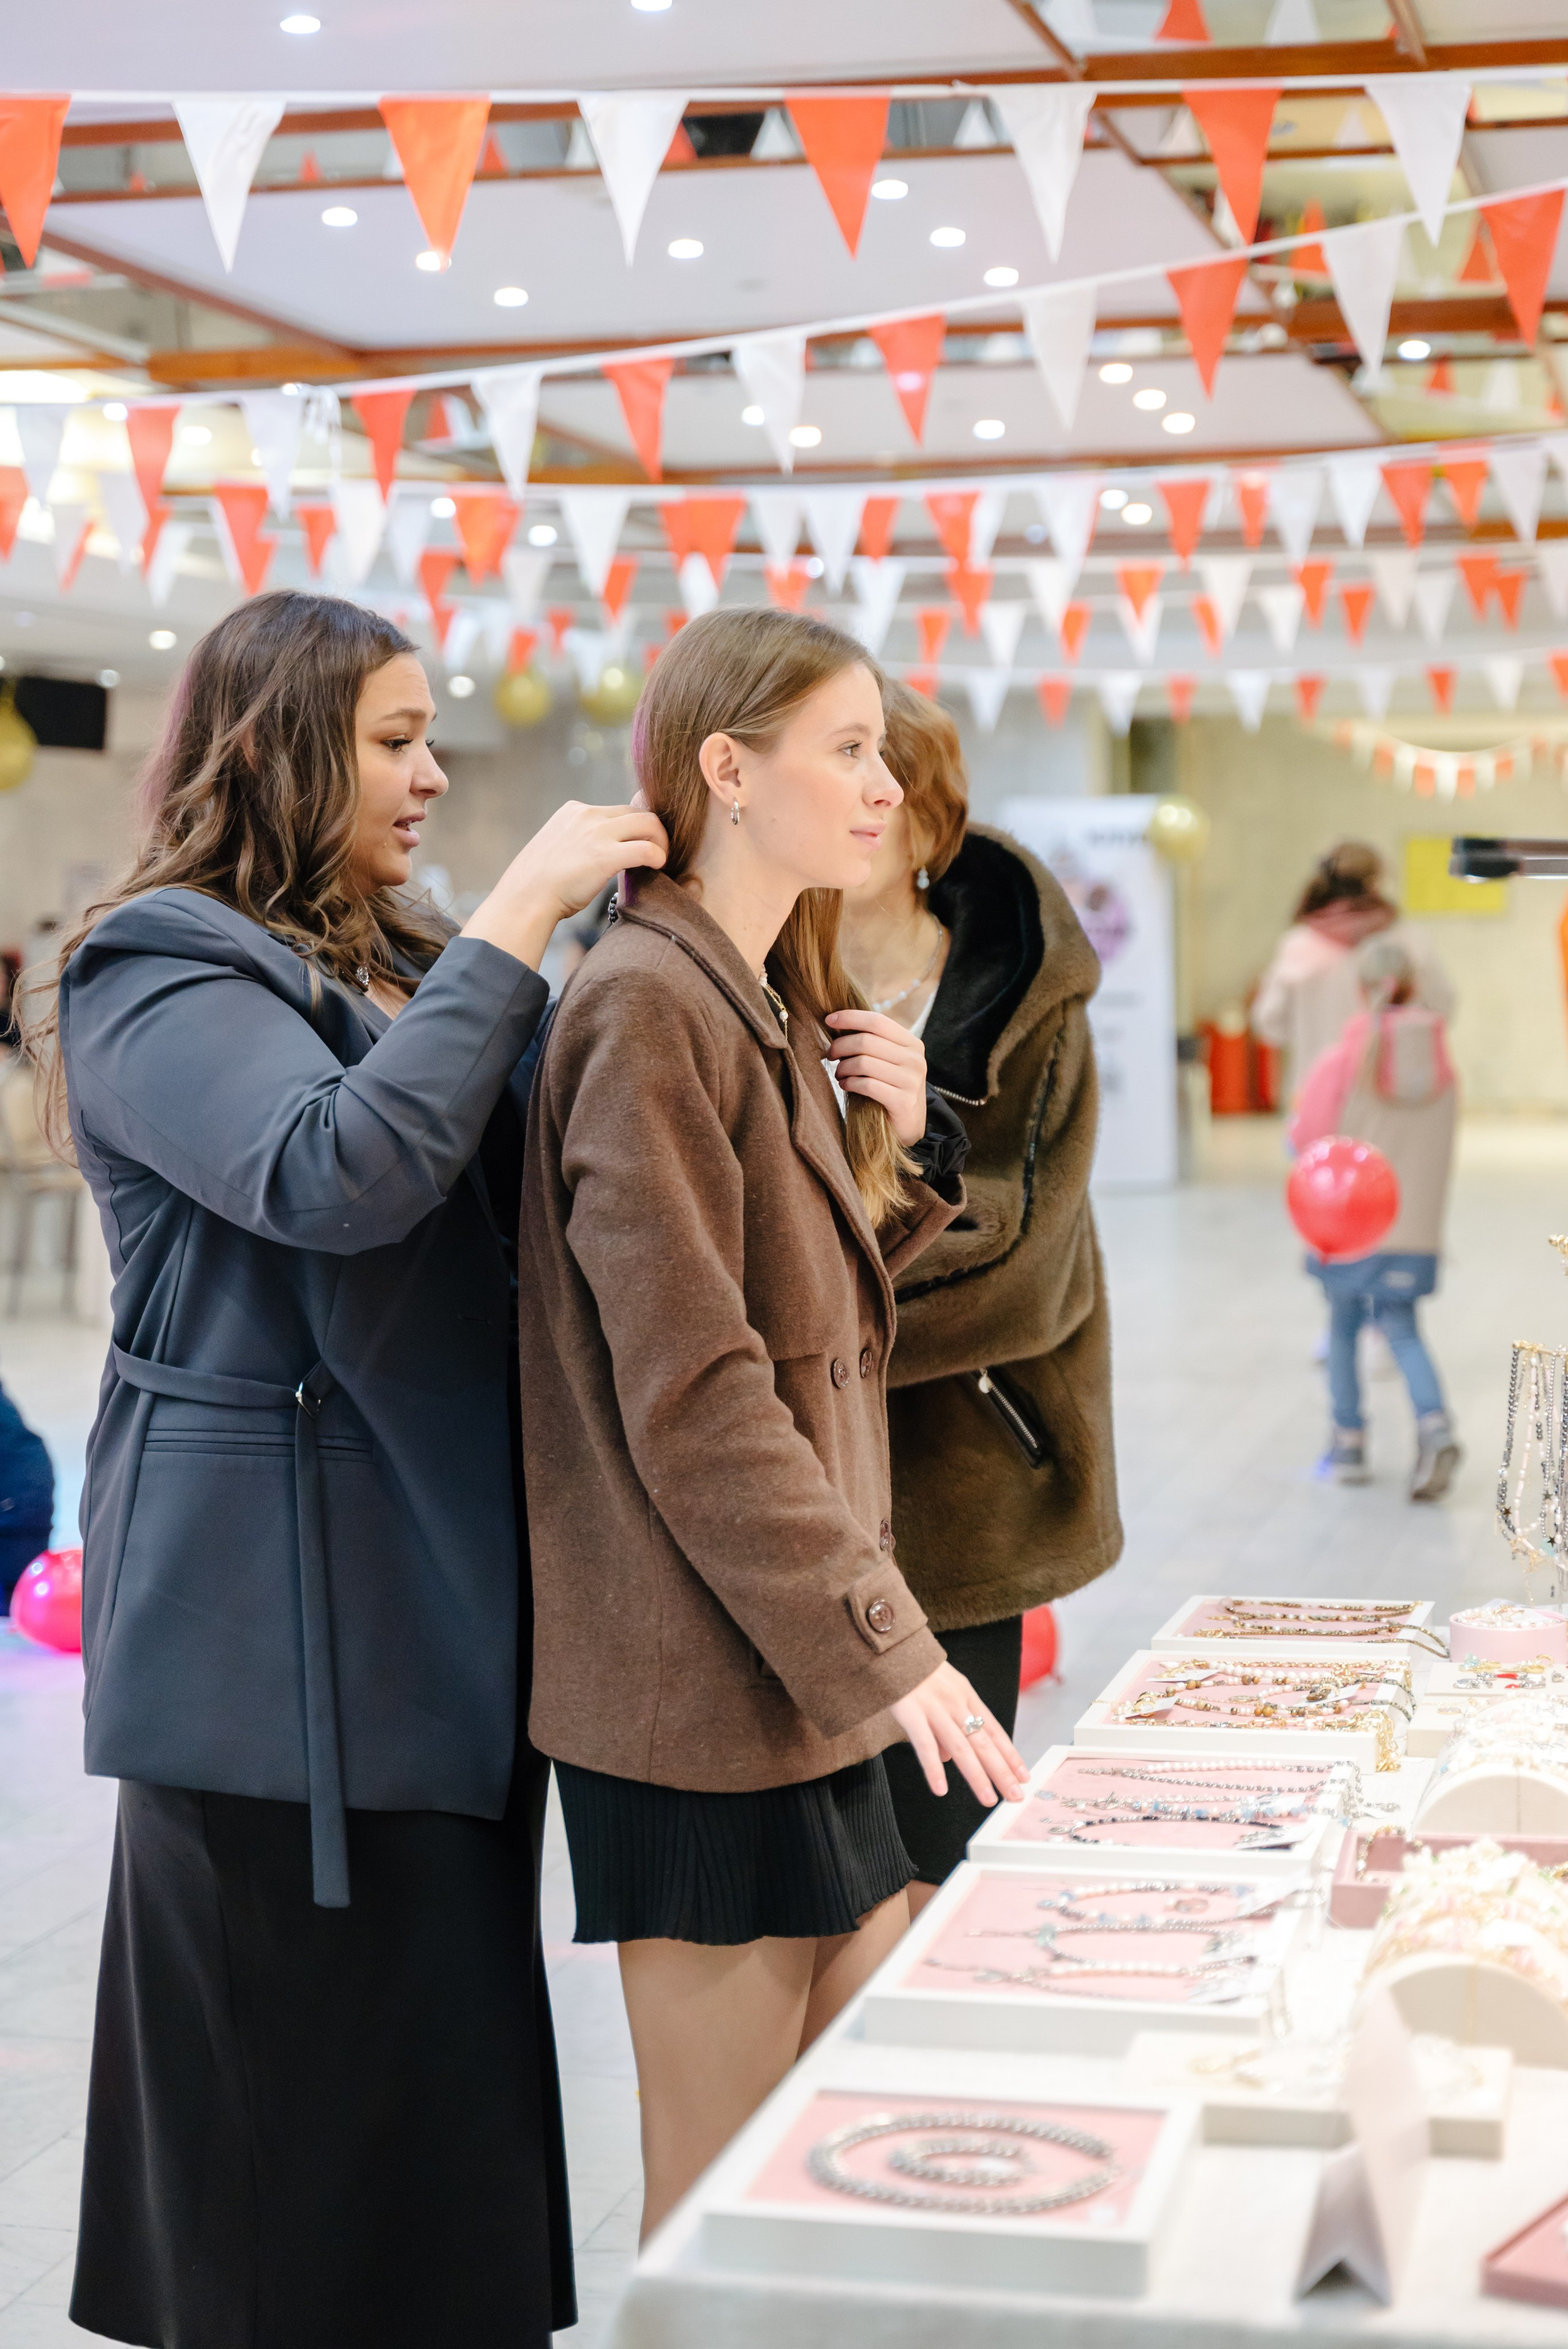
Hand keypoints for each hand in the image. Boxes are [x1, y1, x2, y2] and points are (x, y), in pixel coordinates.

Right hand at [461, 800, 667, 970]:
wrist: (525, 899)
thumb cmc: (538, 885)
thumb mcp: (557, 849)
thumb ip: (579, 843)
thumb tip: (597, 856)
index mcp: (574, 811)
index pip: (618, 810)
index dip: (635, 828)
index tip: (640, 844)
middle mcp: (587, 815)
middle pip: (638, 811)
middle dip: (654, 831)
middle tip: (659, 853)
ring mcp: (596, 833)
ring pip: (648, 823)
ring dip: (661, 842)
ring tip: (661, 861)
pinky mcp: (605, 855)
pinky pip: (646, 849)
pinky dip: (659, 856)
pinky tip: (658, 867)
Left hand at [824, 1007, 928, 1146]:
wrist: (909, 1126)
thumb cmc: (890, 1088)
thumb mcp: (888, 1061)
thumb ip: (872, 1043)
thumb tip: (838, 1022)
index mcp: (912, 1043)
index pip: (878, 1021)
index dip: (850, 1017)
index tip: (829, 1020)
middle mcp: (915, 1060)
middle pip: (867, 1041)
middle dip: (840, 1046)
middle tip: (830, 1055)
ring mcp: (911, 1081)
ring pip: (864, 1063)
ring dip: (843, 1068)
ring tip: (839, 1074)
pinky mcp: (903, 1102)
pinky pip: (867, 1085)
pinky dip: (850, 1083)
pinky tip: (845, 1085)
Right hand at [890, 1664, 1029, 1807]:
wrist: (891, 1646)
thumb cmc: (916, 1672)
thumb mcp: (942, 1690)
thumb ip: (949, 1723)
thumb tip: (949, 1759)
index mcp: (966, 1695)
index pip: (994, 1730)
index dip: (1010, 1754)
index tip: (1024, 1776)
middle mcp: (956, 1702)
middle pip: (984, 1742)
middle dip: (1002, 1771)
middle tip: (1015, 1796)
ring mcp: (934, 1707)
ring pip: (961, 1747)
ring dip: (977, 1776)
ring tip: (988, 1799)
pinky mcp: (911, 1712)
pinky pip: (924, 1744)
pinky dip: (933, 1768)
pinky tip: (941, 1789)